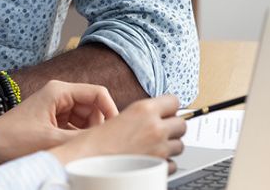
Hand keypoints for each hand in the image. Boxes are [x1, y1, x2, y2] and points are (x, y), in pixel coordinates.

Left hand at [0, 79, 118, 163]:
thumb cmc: (15, 138)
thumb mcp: (52, 141)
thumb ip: (81, 139)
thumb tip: (106, 141)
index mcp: (59, 91)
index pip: (98, 93)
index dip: (111, 110)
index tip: (115, 131)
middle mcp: (60, 94)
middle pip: (94, 106)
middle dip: (97, 125)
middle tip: (93, 145)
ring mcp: (56, 105)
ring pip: (86, 117)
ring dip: (86, 132)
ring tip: (78, 147)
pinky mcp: (53, 117)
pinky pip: (75, 125)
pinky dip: (77, 136)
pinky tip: (71, 147)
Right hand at [49, 94, 185, 170]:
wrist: (87, 160)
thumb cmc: (97, 141)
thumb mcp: (119, 116)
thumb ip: (141, 114)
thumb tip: (157, 114)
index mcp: (144, 109)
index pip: (174, 101)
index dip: (169, 107)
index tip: (165, 112)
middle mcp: (155, 127)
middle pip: (182, 124)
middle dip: (173, 127)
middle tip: (160, 130)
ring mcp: (159, 148)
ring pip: (180, 145)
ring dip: (170, 146)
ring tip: (154, 146)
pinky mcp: (158, 167)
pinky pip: (172, 164)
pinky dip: (164, 164)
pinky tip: (151, 160)